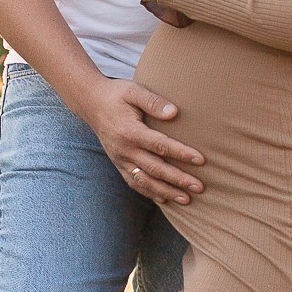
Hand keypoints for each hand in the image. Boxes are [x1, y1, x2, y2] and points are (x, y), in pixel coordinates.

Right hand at [73, 76, 204, 204]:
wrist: (91, 103)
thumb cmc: (117, 95)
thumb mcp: (134, 91)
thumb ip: (153, 101)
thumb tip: (174, 113)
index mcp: (130, 132)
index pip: (160, 146)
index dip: (181, 153)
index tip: (200, 160)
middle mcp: (124, 150)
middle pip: (155, 168)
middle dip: (178, 179)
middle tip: (199, 187)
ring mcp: (120, 160)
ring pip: (145, 181)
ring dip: (166, 192)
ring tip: (187, 199)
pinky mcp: (118, 164)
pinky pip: (134, 182)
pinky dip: (149, 193)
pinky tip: (165, 199)